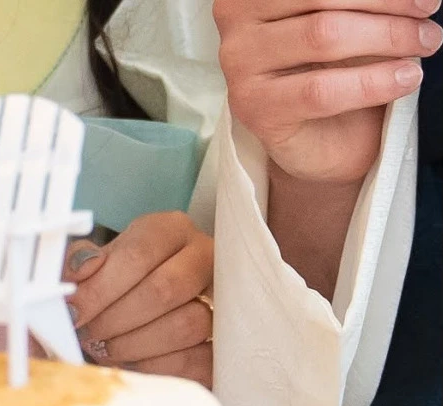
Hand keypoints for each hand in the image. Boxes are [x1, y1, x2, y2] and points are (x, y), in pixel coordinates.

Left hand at [64, 212, 213, 387]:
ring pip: (186, 325)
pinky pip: (196, 359)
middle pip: (164, 289)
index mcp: (170, 231)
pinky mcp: (224, 343)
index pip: (140, 253)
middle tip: (87, 335)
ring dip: (133, 345)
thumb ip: (77, 263)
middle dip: (115, 320)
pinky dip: (155, 366)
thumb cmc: (109, 293)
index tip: (72, 312)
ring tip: (106, 349)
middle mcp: (204, 256)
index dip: (101, 288)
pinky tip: (130, 363)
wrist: (130, 324)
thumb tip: (81, 269)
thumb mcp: (89, 271)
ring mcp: (223, 297)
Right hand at [214, 0, 438, 184]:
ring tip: (424, 43)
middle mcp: (238, 15)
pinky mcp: (253, 107)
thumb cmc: (336, 63)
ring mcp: (239, 63)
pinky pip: (322, 90)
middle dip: (389, 2)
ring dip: (388, 36)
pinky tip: (405, 78)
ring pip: (325, 35)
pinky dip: (373, 82)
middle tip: (428, 12)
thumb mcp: (349, 11)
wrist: (322, 136)